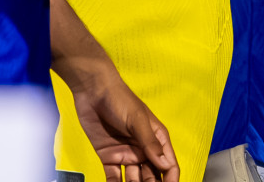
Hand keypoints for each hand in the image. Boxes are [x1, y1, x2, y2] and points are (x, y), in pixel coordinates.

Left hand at [59, 53, 178, 181]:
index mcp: (156, 139)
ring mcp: (126, 154)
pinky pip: (113, 178)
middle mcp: (143, 149)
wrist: (92, 90)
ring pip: (134, 180)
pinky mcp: (108, 157)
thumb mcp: (137, 120)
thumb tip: (165, 165)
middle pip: (153, 176)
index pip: (168, 165)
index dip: (171, 179)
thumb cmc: (120, 98)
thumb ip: (150, 143)